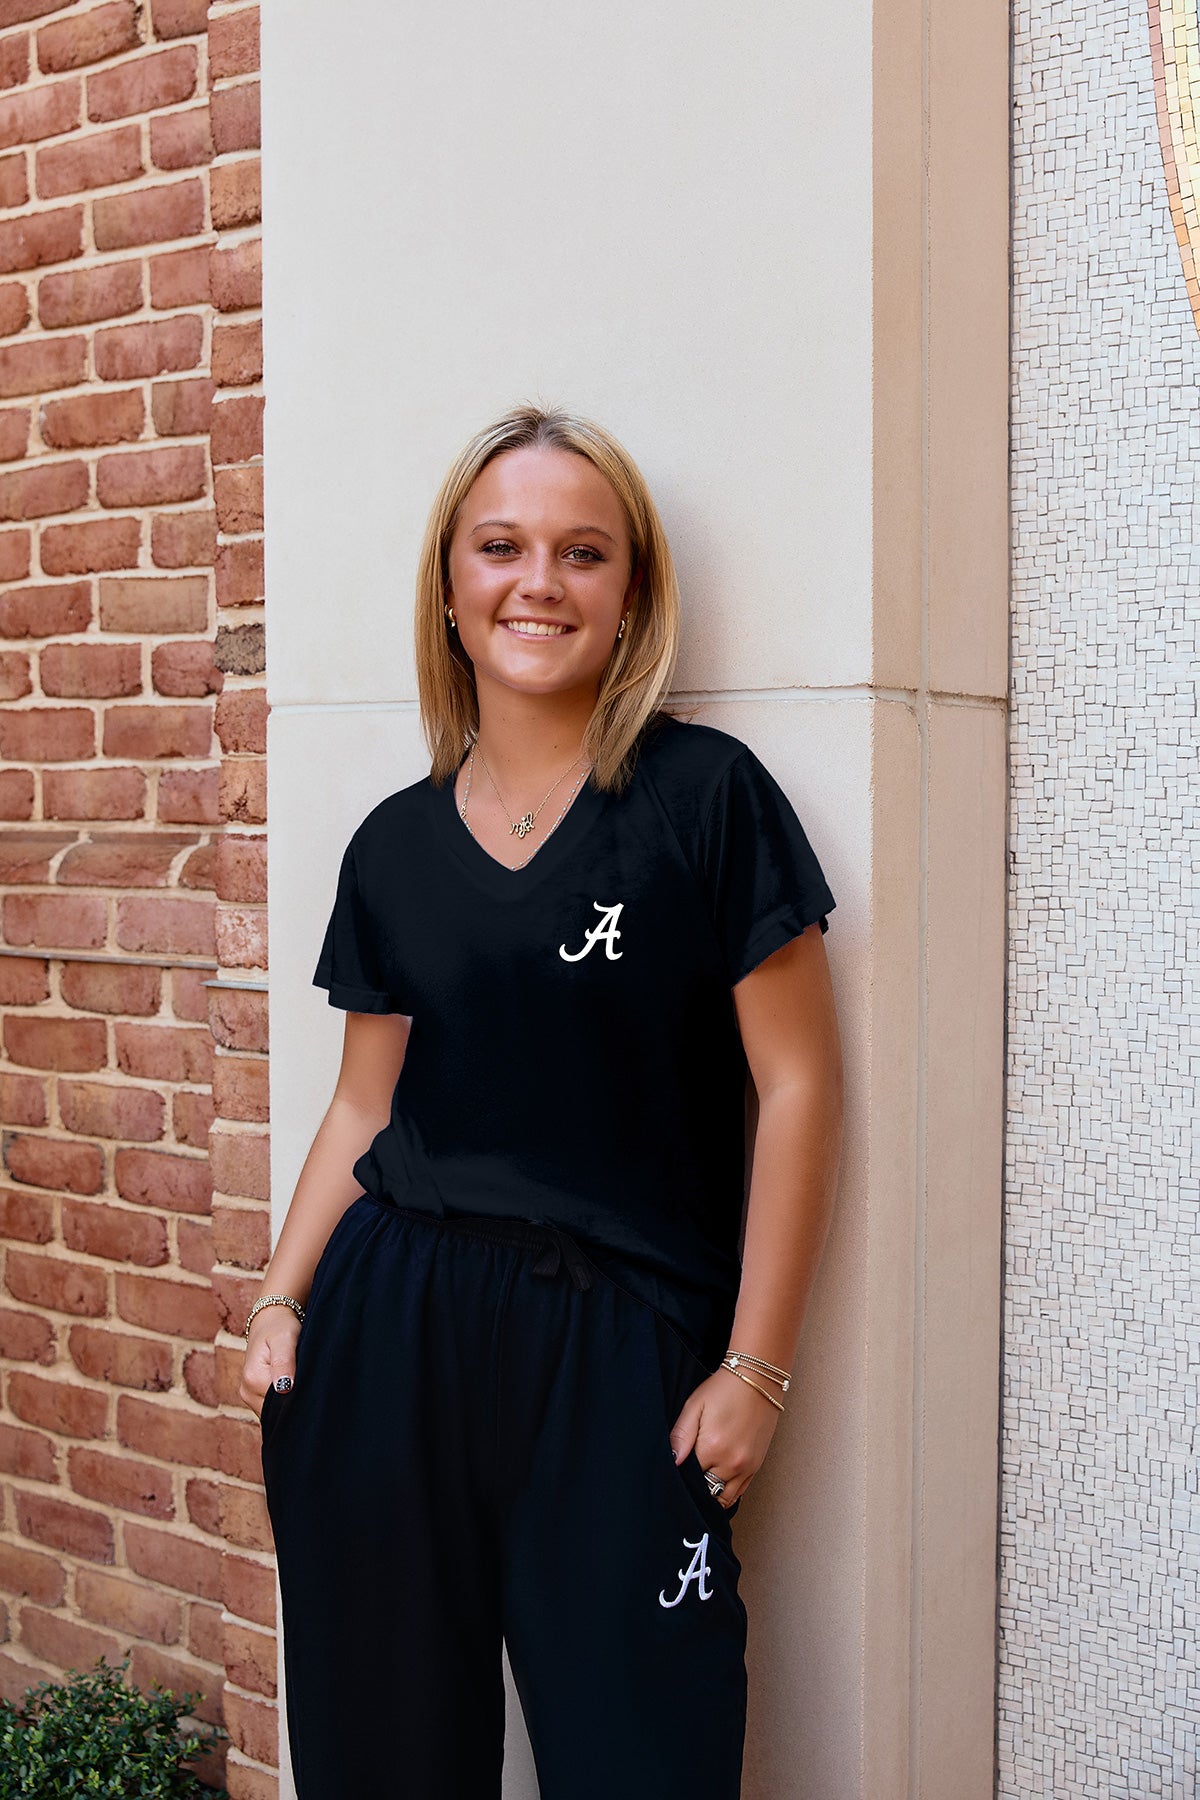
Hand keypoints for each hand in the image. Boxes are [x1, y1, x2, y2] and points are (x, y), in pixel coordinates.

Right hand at [239, 1308, 300, 1420]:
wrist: (269, 1321)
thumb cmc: (279, 1327)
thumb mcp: (285, 1339)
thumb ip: (284, 1362)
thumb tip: (284, 1388)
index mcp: (253, 1379)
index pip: (280, 1403)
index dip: (298, 1398)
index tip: (311, 1386)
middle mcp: (247, 1391)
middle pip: (276, 1410)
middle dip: (294, 1404)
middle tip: (311, 1386)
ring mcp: (249, 1396)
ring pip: (274, 1411)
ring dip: (289, 1402)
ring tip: (303, 1384)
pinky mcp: (254, 1396)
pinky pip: (271, 1407)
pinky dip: (284, 1401)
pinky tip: (295, 1388)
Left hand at [668, 1364, 781, 1507]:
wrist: (757, 1379)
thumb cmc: (724, 1389)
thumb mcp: (694, 1406)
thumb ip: (681, 1435)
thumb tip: (673, 1461)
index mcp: (712, 1448)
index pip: (690, 1478)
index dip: (681, 1475)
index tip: (678, 1467)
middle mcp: (731, 1462)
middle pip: (706, 1491)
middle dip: (696, 1487)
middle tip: (688, 1475)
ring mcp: (746, 1466)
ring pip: (723, 1498)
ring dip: (711, 1492)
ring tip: (703, 1480)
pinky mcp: (756, 1465)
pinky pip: (739, 1492)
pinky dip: (727, 1492)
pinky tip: (717, 1482)